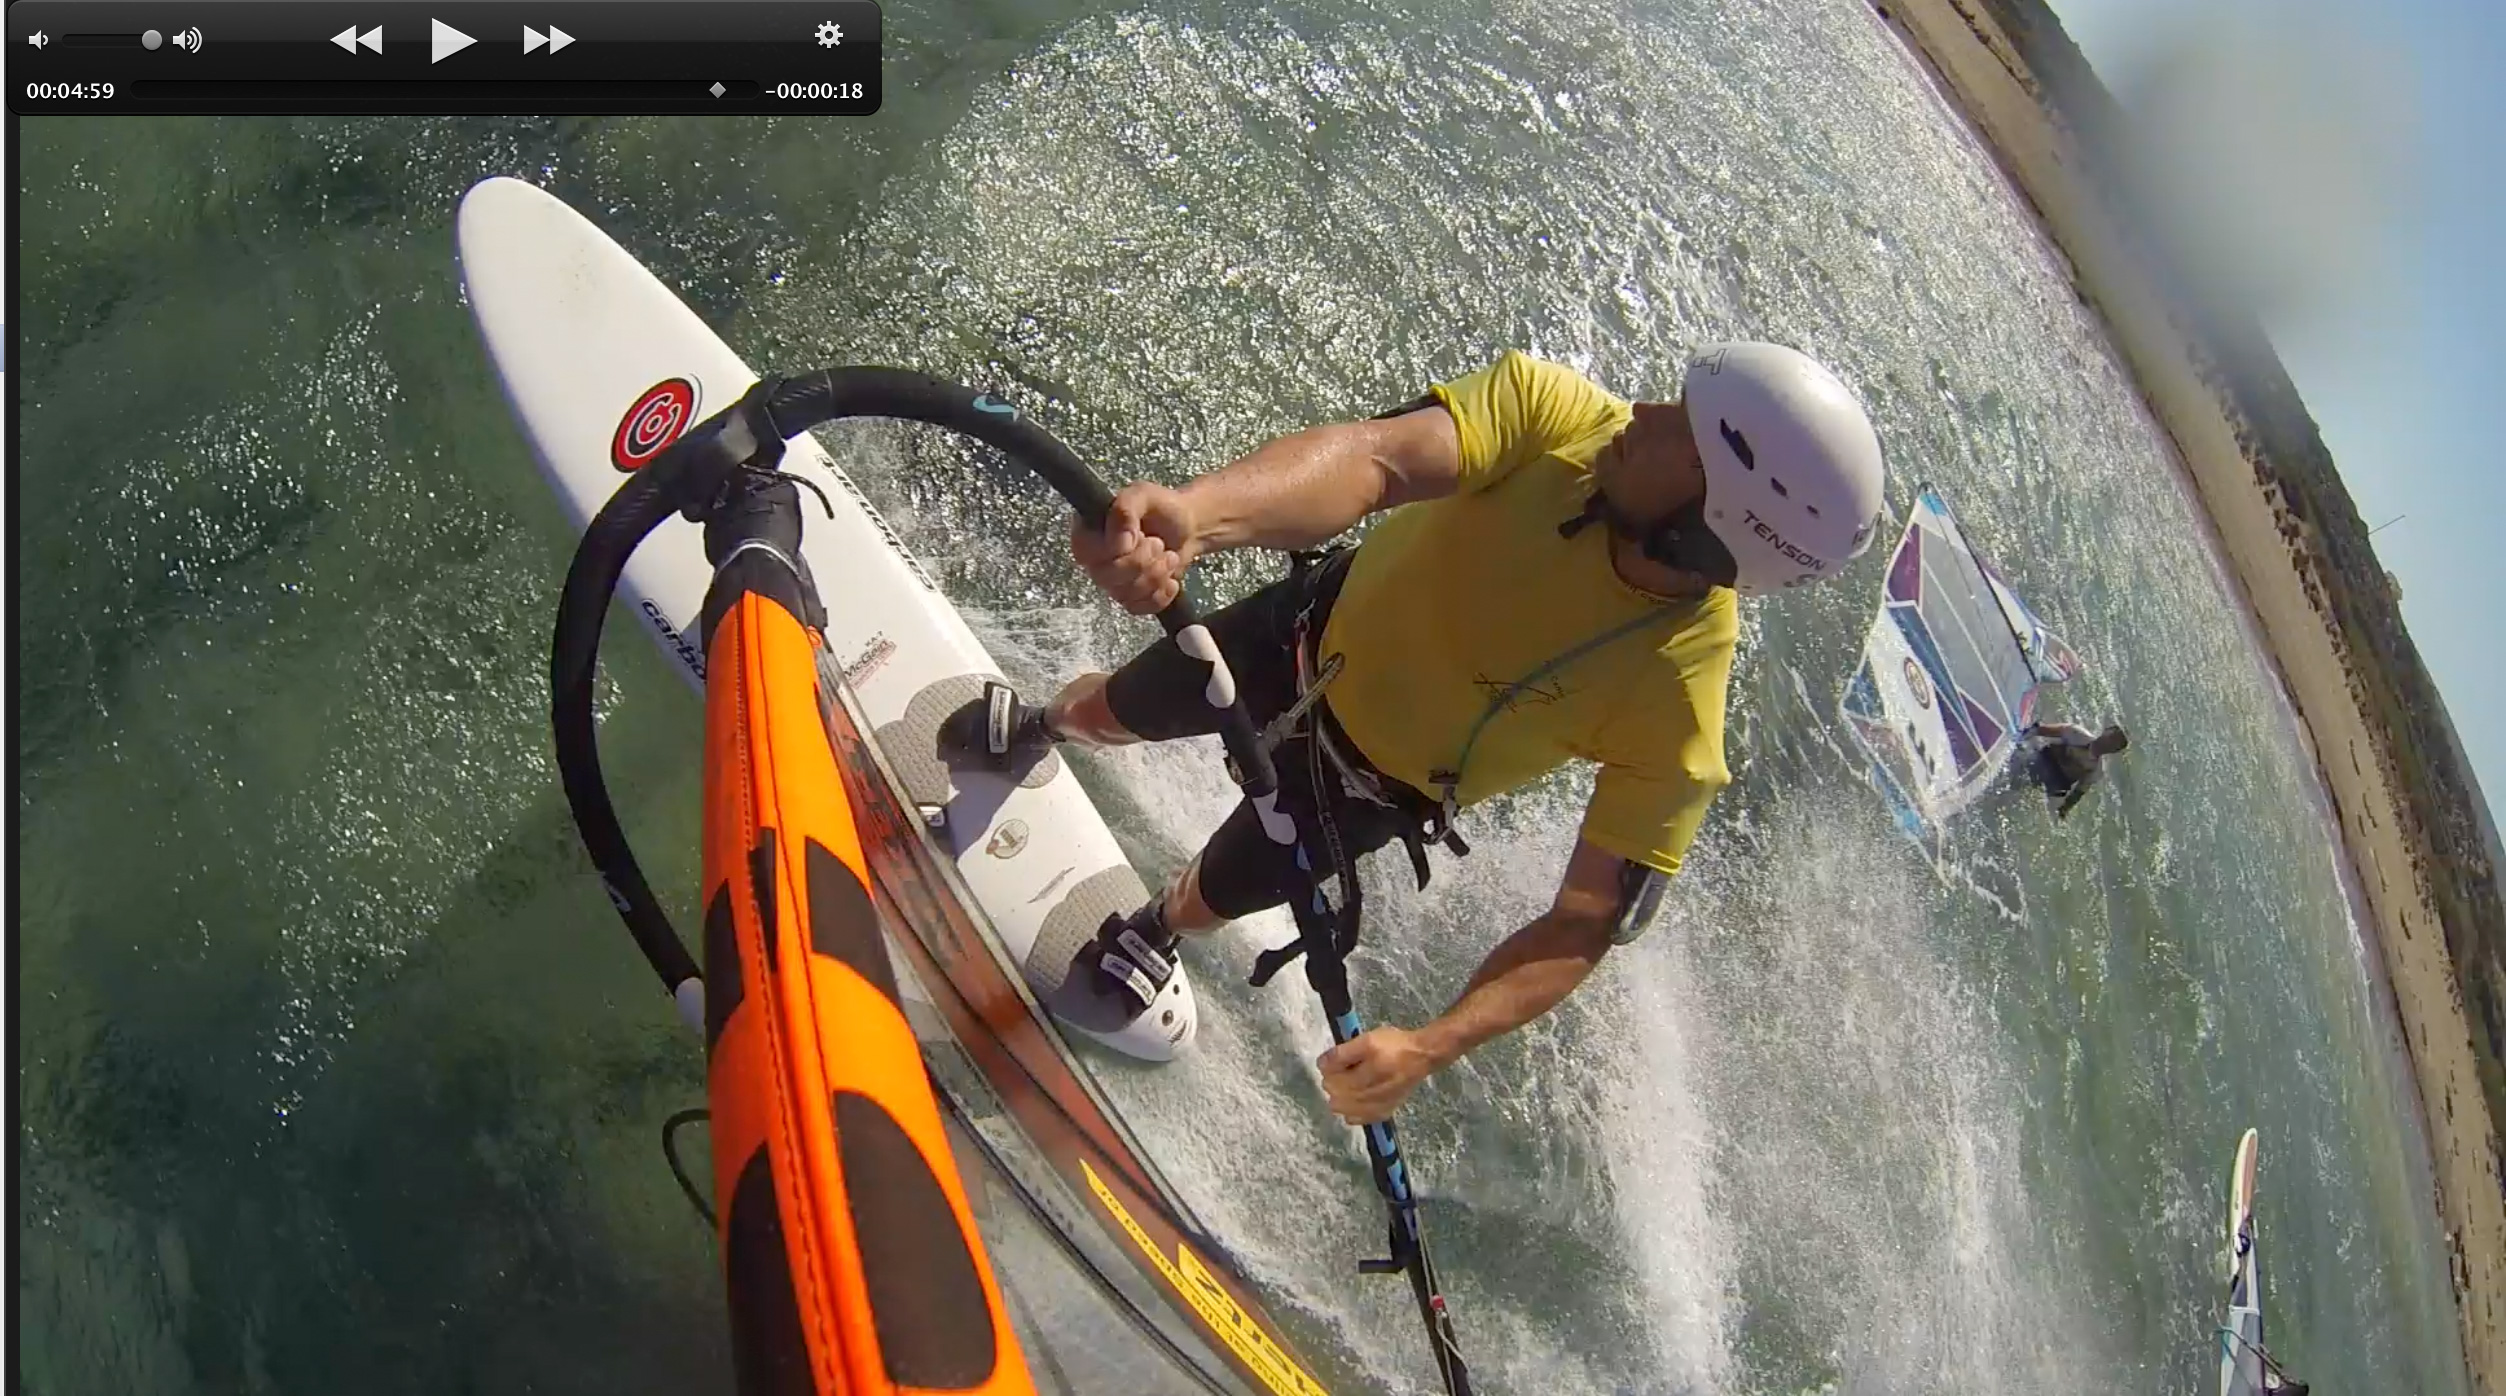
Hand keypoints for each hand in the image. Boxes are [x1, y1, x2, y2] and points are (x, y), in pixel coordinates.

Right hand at [1073, 481, 1198, 614]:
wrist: (1190, 528)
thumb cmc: (1163, 508)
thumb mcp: (1143, 496)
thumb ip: (1125, 509)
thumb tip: (1118, 542)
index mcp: (1090, 530)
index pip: (1084, 552)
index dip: (1113, 550)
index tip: (1138, 536)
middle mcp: (1095, 558)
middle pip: (1106, 576)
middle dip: (1142, 562)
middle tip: (1158, 544)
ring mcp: (1111, 581)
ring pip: (1124, 594)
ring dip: (1155, 575)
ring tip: (1168, 556)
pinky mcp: (1130, 598)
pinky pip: (1138, 607)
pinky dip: (1160, 595)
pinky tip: (1170, 579)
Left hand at [1317, 1025, 1442, 1125]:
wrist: (1421, 1058)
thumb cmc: (1393, 1045)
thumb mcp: (1367, 1039)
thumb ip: (1342, 1052)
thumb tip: (1322, 1065)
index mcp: (1369, 1069)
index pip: (1331, 1074)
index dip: (1327, 1066)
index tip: (1334, 1061)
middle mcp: (1372, 1091)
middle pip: (1334, 1092)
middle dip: (1331, 1081)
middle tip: (1340, 1072)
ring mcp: (1377, 1105)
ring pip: (1341, 1108)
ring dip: (1338, 1096)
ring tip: (1346, 1086)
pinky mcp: (1383, 1113)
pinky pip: (1356, 1119)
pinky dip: (1350, 1111)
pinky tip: (1355, 1100)